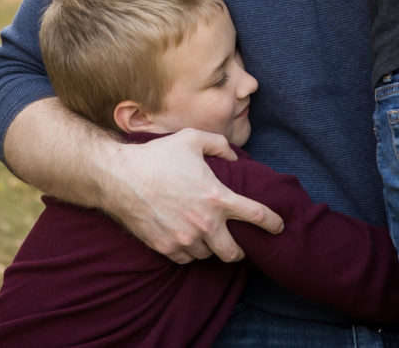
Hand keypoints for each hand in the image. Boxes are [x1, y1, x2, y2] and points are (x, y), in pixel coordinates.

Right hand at [105, 128, 283, 263]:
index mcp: (217, 197)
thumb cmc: (157, 156)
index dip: (272, 223)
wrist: (120, 177)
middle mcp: (204, 224)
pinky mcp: (166, 248)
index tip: (279, 226)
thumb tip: (234, 158)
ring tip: (203, 233)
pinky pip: (186, 258)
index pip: (256, 216)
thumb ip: (219, 145)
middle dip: (238, 249)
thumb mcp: (192, 139)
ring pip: (208, 255)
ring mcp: (184, 239)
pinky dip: (189, 250)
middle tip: (235, 241)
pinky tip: (184, 236)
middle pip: (234, 253)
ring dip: (210, 247)